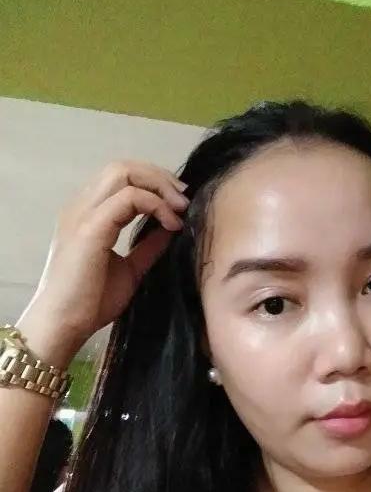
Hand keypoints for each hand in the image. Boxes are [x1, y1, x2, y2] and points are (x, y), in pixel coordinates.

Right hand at [18, 161, 188, 363]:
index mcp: (88, 213)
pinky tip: (171, 225)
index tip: (180, 202)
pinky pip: (128, 198)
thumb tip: (172, 228)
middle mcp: (81, 206)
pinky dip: (156, 205)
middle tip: (184, 199)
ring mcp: (83, 213)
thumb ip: (148, 246)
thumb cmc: (91, 302)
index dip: (154, 182)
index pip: (120, 177)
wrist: (65, 324)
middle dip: (160, 177)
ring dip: (159, 186)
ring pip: (123, 172)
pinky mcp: (90, 227)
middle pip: (123, 167)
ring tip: (180, 208)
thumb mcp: (130, 268)